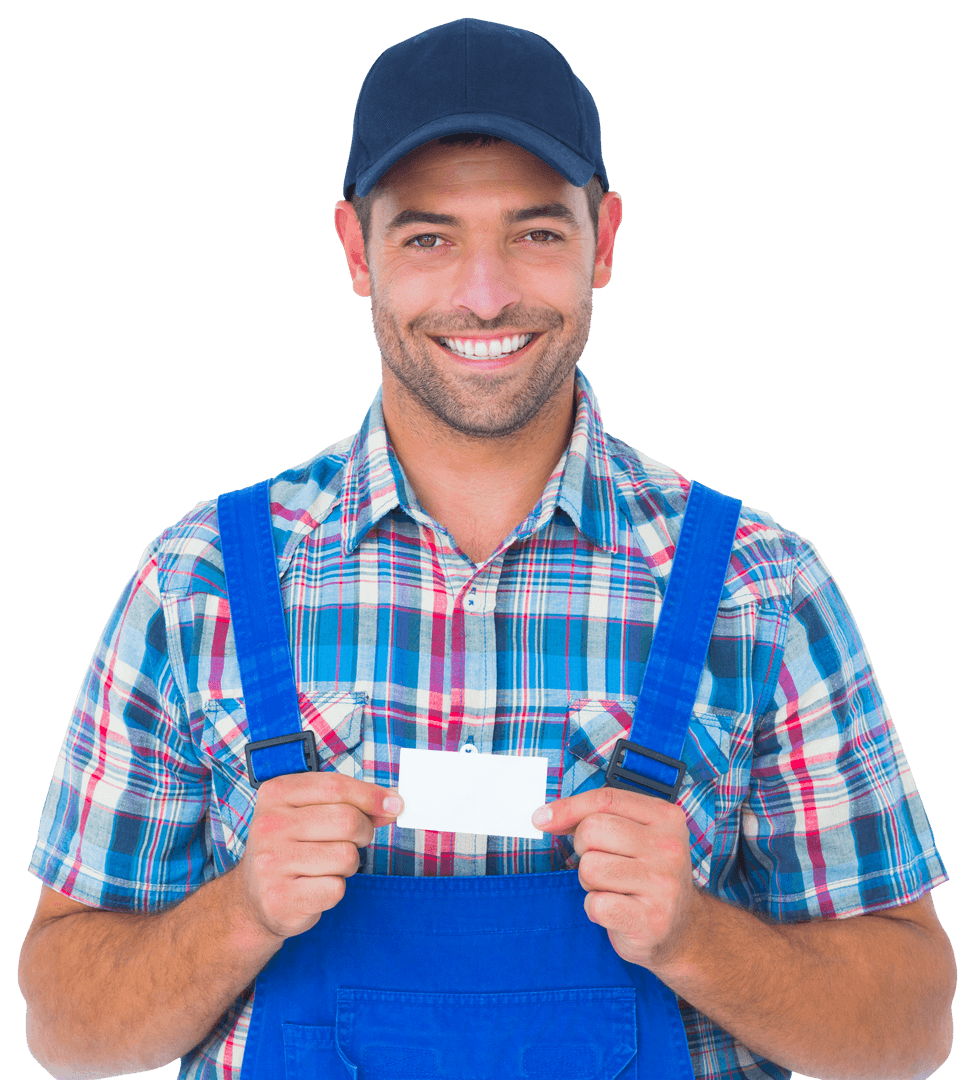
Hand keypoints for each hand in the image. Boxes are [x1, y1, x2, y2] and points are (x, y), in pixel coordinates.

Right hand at [231, 772, 403, 940]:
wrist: (253, 899)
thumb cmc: (291, 848)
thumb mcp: (310, 812)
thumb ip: (350, 802)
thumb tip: (393, 803)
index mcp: (276, 793)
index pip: (336, 786)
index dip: (372, 796)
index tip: (394, 805)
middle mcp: (269, 825)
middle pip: (347, 820)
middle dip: (362, 832)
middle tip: (351, 841)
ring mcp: (272, 862)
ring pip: (346, 856)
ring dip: (348, 864)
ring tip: (325, 866)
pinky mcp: (281, 898)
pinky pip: (336, 888)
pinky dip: (335, 889)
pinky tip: (315, 886)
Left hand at [532, 786, 702, 971]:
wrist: (681, 927)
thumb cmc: (646, 874)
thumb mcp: (633, 834)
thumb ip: (594, 817)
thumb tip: (545, 816)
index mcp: (665, 817)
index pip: (605, 799)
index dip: (567, 807)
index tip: (542, 818)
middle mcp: (669, 847)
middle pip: (592, 831)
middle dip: (584, 849)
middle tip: (603, 863)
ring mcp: (663, 884)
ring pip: (590, 868)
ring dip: (590, 882)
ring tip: (613, 888)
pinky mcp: (651, 920)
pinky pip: (596, 904)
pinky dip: (595, 908)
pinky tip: (616, 910)